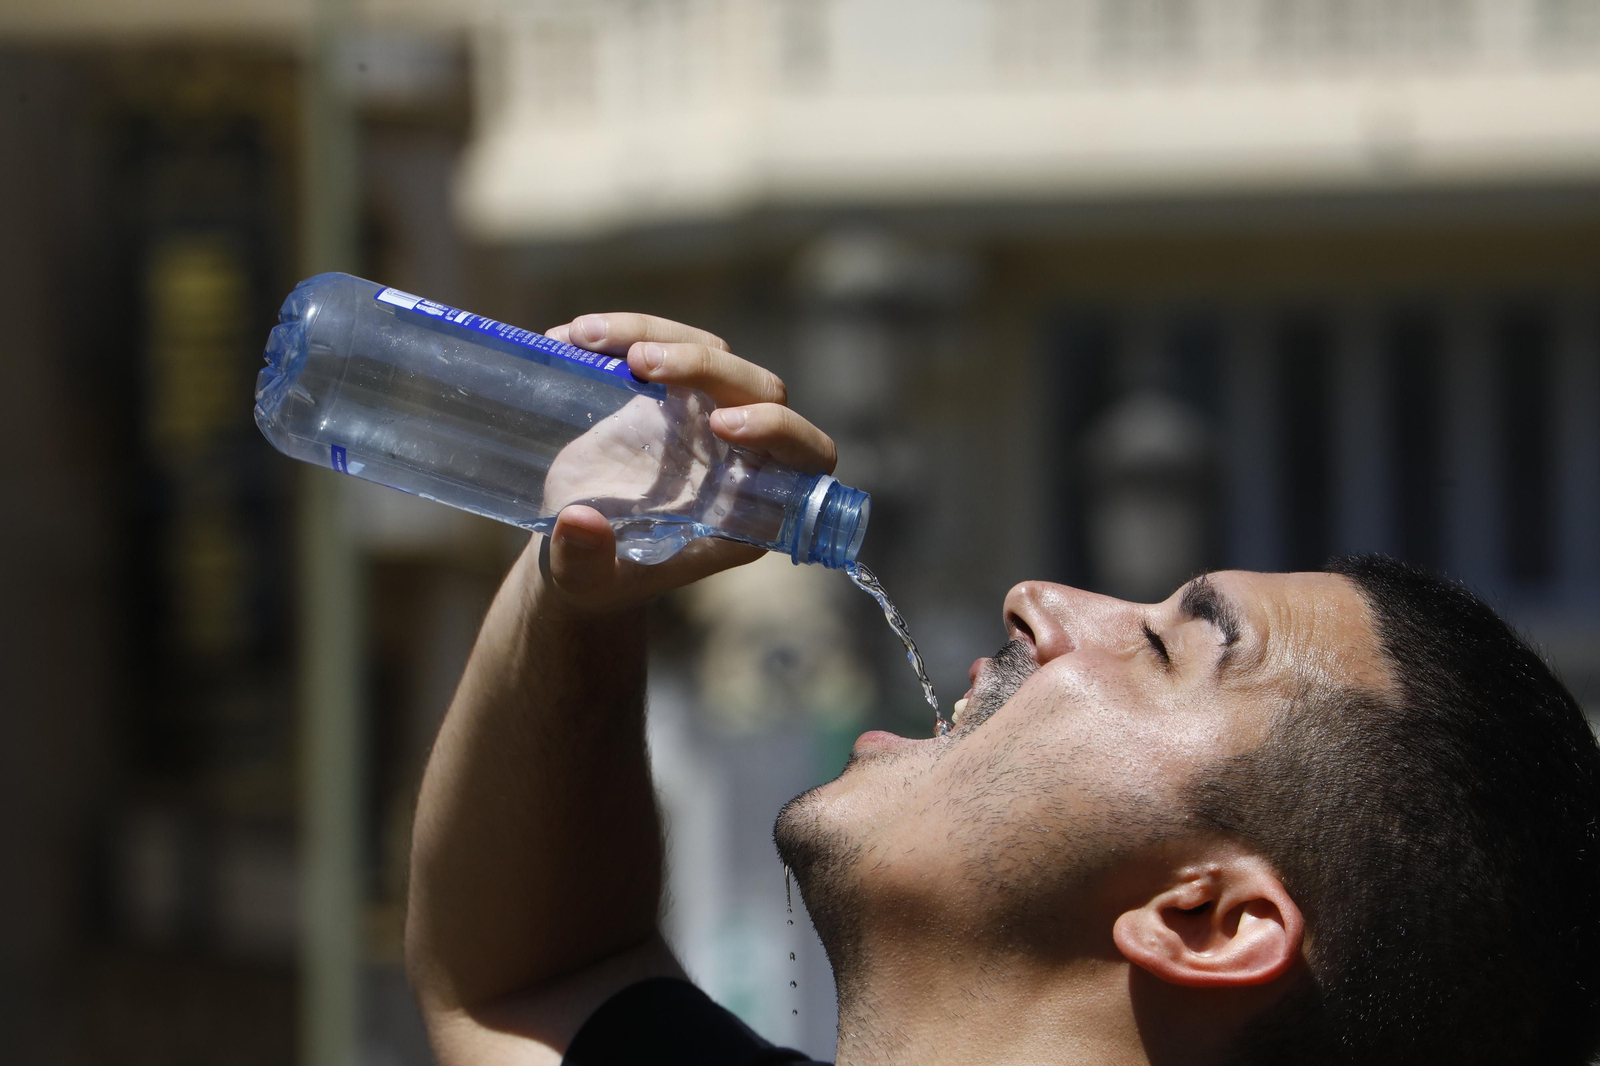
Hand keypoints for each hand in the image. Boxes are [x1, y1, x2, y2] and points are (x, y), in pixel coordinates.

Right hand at [531, 312, 836, 613]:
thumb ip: (586, 560)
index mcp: (751, 510)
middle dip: (708, 368)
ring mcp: (710, 417)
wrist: (577, 550)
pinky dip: (625, 332)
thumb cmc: (601, 580)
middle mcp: (743, 456)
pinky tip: (573, 338)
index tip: (721, 425)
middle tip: (642, 365)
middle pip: (762, 390)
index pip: (805, 459)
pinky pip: (669, 342)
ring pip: (717, 354)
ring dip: (661, 336)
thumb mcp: (587, 582)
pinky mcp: (672, 393)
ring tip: (589, 338)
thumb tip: (578, 522)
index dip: (778, 432)